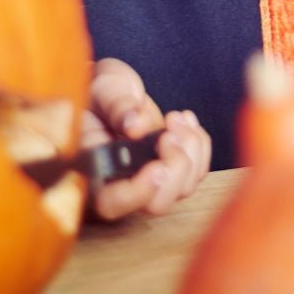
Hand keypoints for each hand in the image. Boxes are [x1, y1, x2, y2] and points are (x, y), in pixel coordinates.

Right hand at [82, 57, 211, 220]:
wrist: (114, 92)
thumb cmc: (101, 92)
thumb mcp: (103, 89)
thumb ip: (117, 105)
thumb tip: (136, 125)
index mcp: (93, 170)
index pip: (112, 202)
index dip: (138, 192)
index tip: (157, 166)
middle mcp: (120, 185)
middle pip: (156, 204)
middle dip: (174, 167)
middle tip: (169, 131)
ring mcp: (147, 181)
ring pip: (182, 189)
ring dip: (190, 150)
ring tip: (175, 117)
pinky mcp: (169, 171)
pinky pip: (196, 172)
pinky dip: (199, 145)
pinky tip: (185, 119)